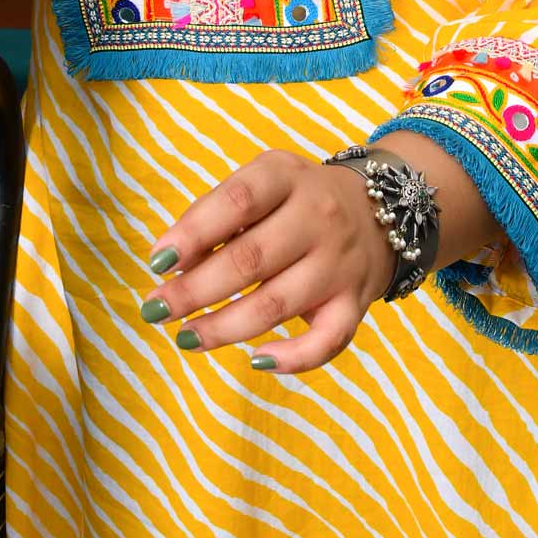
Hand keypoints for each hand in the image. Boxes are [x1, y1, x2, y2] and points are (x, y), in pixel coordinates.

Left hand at [143, 150, 397, 374]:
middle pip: (250, 259)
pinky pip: (328, 340)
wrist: (383, 208)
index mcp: (287, 177)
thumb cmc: (298, 199)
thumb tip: (172, 263)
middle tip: (154, 311)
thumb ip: (216, 215)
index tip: (157, 262)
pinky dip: (294, 358)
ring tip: (185, 338)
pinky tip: (257, 360)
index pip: (237, 201)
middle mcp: (317, 217)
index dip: (193, 232)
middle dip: (194, 290)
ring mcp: (339, 262)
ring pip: (277, 303)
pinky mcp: (355, 302)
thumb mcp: (262, 183)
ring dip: (224, 327)